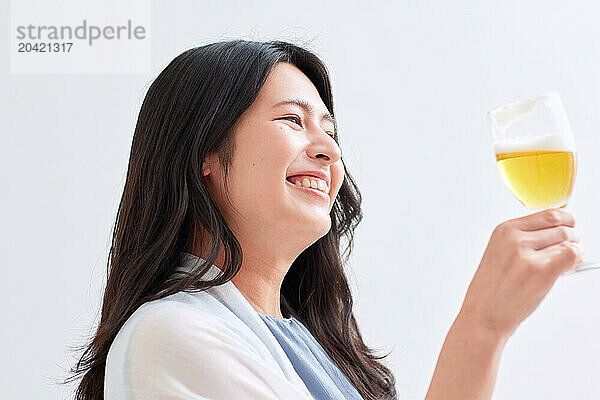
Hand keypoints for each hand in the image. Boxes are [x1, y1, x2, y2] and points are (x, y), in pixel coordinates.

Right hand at [458, 208, 583, 338]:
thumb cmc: (491, 291)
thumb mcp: (499, 253)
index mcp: (504, 230)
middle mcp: (515, 238)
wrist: (483, 316)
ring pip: (569, 240)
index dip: (565, 221)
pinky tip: (566, 269)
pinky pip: (572, 254)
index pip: (548, 214)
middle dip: (571, 237)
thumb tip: (556, 232)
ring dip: (573, 251)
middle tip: (567, 250)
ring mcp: (527, 254)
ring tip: (561, 264)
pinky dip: (576, 260)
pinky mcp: (541, 271)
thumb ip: (524, 239)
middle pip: (561, 225)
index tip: (569, 227)